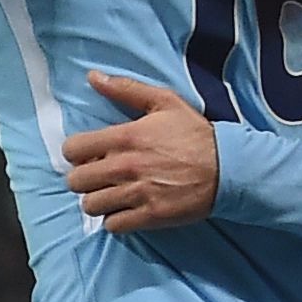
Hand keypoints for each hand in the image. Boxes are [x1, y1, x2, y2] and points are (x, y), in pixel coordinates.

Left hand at [62, 70, 220, 230]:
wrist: (228, 167)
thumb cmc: (195, 134)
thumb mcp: (164, 102)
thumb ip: (125, 89)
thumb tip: (93, 76)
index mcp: (125, 137)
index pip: (72, 150)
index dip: (76, 152)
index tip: (89, 154)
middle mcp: (126, 166)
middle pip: (76, 181)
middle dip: (84, 178)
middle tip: (99, 176)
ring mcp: (137, 193)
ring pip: (90, 205)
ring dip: (97, 200)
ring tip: (111, 193)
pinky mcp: (149, 216)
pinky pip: (112, 225)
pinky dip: (114, 220)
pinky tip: (125, 209)